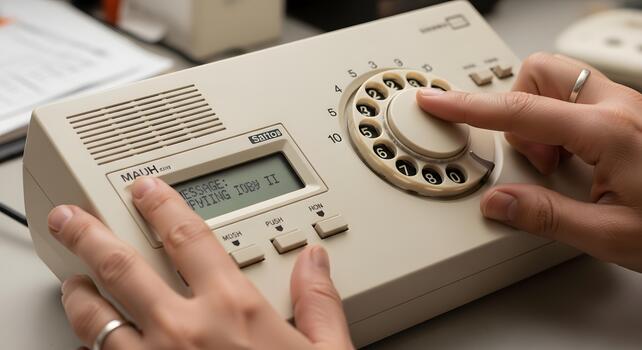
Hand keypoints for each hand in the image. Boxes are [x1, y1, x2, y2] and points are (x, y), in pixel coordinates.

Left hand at [47, 177, 353, 348]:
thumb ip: (319, 302)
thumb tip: (315, 261)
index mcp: (234, 309)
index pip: (188, 238)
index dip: (161, 207)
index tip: (145, 191)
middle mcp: (186, 331)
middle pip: (121, 267)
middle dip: (87, 236)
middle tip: (70, 218)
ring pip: (94, 319)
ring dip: (77, 295)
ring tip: (70, 282)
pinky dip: (90, 347)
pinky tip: (90, 341)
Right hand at [416, 52, 641, 271]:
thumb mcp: (610, 236)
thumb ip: (546, 217)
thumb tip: (498, 202)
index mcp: (608, 133)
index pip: (519, 111)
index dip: (468, 106)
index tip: (437, 101)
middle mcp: (618, 108)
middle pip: (539, 72)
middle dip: (516, 106)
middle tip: (530, 155)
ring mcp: (626, 107)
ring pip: (557, 83)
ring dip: (539, 118)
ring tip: (556, 165)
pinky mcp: (630, 115)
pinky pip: (576, 101)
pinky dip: (560, 125)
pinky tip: (576, 163)